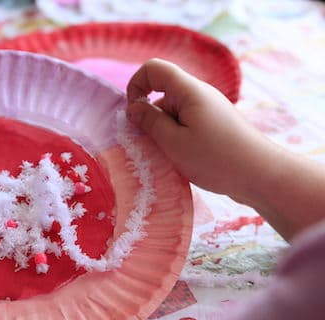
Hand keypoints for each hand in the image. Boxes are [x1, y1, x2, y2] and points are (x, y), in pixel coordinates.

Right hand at [126, 59, 324, 239]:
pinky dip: (176, 138)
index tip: (134, 114)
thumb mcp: (174, 143)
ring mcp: (208, 110)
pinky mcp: (214, 125)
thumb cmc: (216, 158)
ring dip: (163, 132)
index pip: (153, 68)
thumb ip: (150, 122)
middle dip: (150, 117)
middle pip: (162, 93)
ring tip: (170, 158)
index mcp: (189, 91)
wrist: (261, 175)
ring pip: (172, 112)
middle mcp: (199, 94)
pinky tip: (182, 160)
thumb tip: (133, 107)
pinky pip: (185, 123)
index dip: (136, 85)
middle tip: (152, 146)